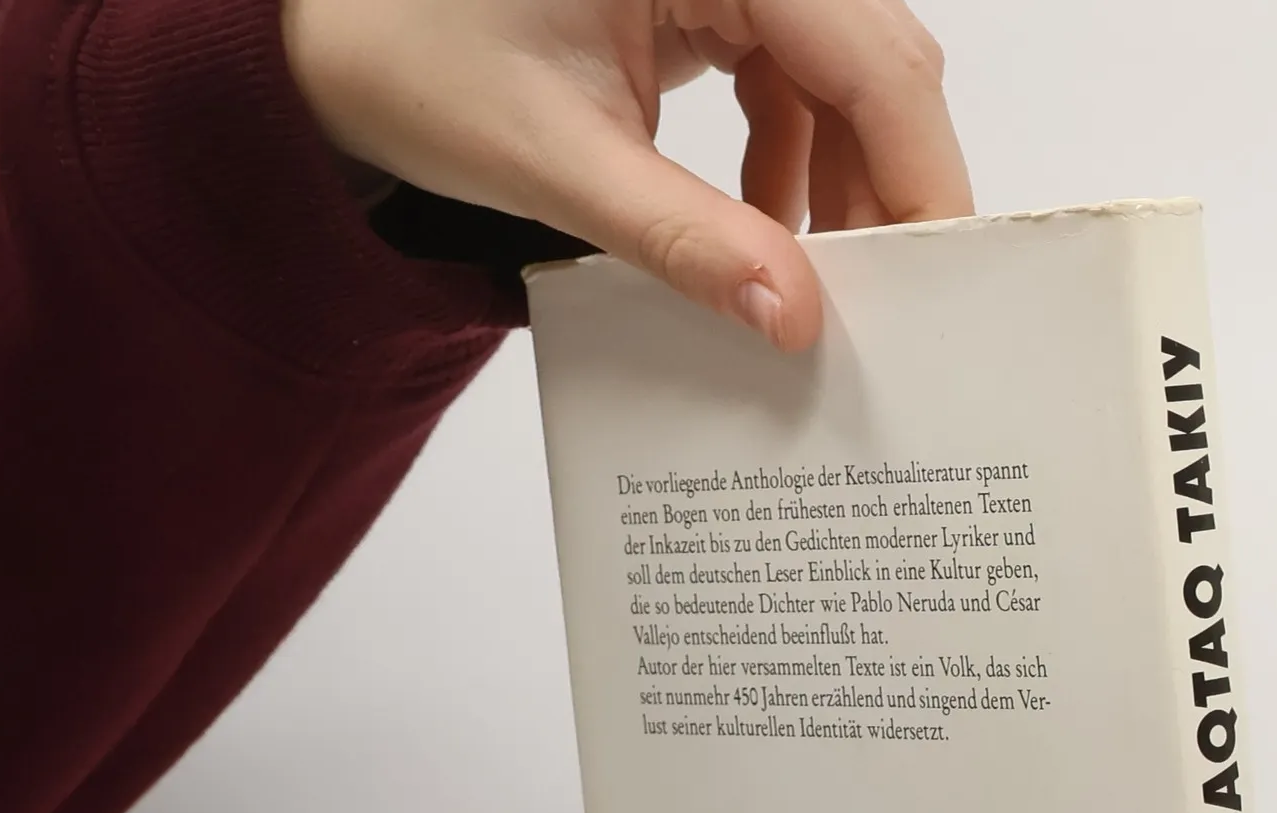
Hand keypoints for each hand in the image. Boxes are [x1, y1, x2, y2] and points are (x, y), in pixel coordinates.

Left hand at [281, 0, 972, 350]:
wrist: (340, 30)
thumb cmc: (415, 57)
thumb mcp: (553, 161)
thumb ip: (684, 240)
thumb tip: (793, 318)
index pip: (875, 60)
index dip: (920, 176)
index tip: (937, 287)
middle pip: (879, 65)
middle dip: (888, 190)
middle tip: (887, 311)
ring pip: (848, 78)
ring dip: (845, 186)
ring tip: (815, 284)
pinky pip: (796, 80)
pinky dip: (795, 163)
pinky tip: (761, 231)